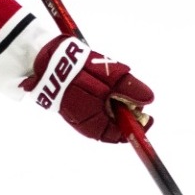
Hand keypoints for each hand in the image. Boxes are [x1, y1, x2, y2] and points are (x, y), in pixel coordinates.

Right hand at [21, 35, 154, 143]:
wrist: (45, 60)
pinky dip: (102, 95)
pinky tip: (99, 80)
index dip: (137, 125)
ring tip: (110, 80)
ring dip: (113, 98)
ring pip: (106, 111)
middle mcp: (86, 125)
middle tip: (127, 90)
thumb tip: (149, 100)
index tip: (148, 115)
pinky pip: (95, 104)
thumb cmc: (76, 72)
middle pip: (115, 123)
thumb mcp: (109, 78)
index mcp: (95, 125)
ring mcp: (79, 114)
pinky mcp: (73, 104)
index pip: (122, 135)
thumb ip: (130, 89)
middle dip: (125, 108)